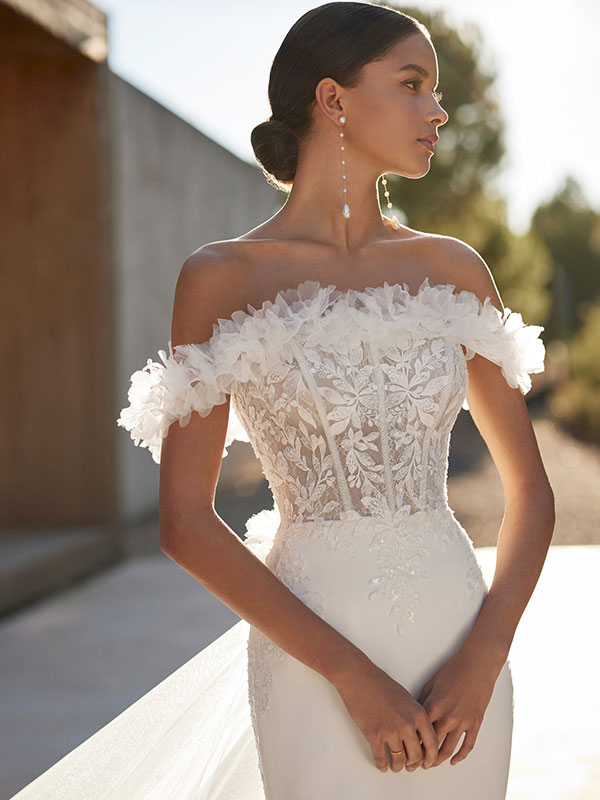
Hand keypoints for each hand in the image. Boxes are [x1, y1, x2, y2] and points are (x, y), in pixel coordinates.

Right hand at [333, 658, 439, 773]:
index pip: (432, 743)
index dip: (431, 757)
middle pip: (416, 755)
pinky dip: (381, 765)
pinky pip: (380, 758)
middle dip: (413, 764)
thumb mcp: (406, 698)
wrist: (359, 678)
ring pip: (399, 760)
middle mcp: (407, 724)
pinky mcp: (374, 735)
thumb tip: (418, 736)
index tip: (427, 763)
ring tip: (395, 767)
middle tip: (410, 767)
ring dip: (397, 767)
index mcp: (418, 714)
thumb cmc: (381, 685)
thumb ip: (415, 717)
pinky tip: (382, 766)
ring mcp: (390, 731)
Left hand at [417, 645, 503, 767]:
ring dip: (438, 760)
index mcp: (434, 706)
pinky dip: (460, 757)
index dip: (410, 741)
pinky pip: (468, 745)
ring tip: (430, 765)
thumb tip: (416, 716)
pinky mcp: (475, 723)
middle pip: (432, 744)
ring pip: (448, 750)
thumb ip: (424, 702)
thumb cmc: (454, 669)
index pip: (418, 731)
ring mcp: (463, 722)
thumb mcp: (432, 684)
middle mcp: (448, 717)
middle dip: (421, 757)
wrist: (477, 664)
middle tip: (414, 763)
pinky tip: (454, 761)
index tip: (405, 747)